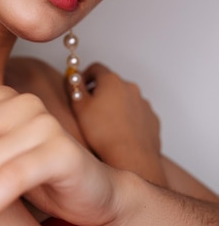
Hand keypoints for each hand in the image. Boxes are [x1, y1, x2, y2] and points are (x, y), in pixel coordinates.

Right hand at [69, 63, 165, 183]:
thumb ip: (74, 88)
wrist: (131, 157)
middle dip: (100, 91)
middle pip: (112, 82)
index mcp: (111, 81)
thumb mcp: (79, 108)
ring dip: (115, 105)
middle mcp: (130, 87)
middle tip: (89, 108)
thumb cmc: (104, 134)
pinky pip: (137, 113)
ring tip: (105, 124)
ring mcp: (143, 103)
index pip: (96, 68)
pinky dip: (128, 117)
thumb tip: (72, 77)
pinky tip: (119, 131)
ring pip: (125, 98)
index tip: (80, 86)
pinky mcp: (151, 118)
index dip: (85, 75)